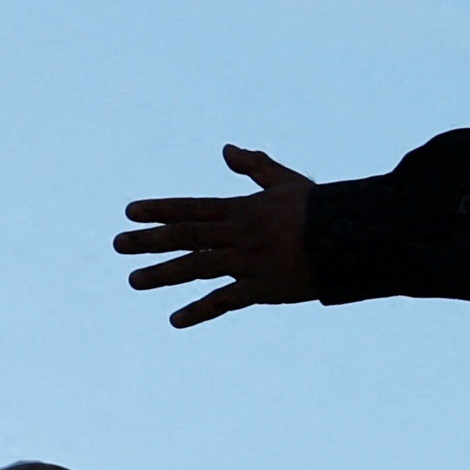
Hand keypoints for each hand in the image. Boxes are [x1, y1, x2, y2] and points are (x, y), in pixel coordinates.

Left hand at [117, 146, 318, 327]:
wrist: (352, 237)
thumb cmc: (322, 209)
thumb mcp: (286, 183)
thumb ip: (255, 167)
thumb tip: (226, 149)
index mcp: (242, 210)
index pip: (191, 209)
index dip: (159, 210)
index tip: (130, 212)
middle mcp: (238, 235)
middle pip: (186, 236)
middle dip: (149, 241)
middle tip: (118, 244)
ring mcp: (248, 262)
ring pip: (197, 267)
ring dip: (163, 274)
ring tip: (134, 280)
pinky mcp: (262, 288)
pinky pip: (225, 301)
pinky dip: (200, 311)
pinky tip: (175, 320)